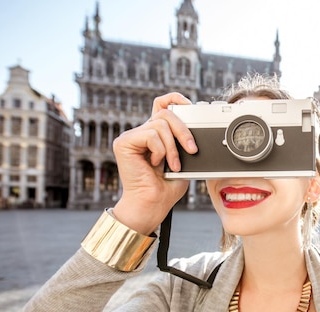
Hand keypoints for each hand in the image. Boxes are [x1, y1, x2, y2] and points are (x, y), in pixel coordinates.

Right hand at [112, 93, 197, 234]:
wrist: (153, 204)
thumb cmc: (166, 187)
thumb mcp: (183, 159)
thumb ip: (184, 142)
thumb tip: (195, 127)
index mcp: (155, 135)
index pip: (162, 104)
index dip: (175, 99)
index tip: (190, 107)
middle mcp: (142, 132)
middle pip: (166, 113)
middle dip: (183, 130)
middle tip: (192, 149)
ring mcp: (131, 136)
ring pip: (160, 125)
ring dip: (172, 148)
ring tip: (172, 165)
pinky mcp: (124, 142)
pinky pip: (150, 135)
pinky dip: (160, 150)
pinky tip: (155, 163)